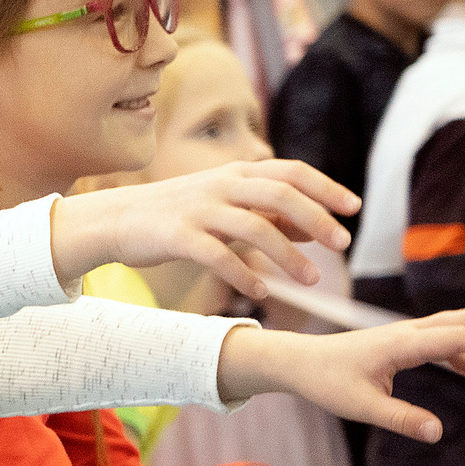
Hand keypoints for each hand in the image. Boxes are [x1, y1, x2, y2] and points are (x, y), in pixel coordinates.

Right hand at [49, 158, 353, 294]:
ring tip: (311, 281)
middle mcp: (221, 185)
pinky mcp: (177, 236)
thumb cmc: (174, 215)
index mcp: (235, 173)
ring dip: (289, 255)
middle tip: (343, 245)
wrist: (111, 220)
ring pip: (255, 227)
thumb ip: (267, 215)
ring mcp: (198, 209)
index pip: (292, 172)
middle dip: (317, 219)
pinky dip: (245, 275)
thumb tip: (316, 229)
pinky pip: (219, 256)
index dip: (327, 188)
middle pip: (281, 195)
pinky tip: (261, 293)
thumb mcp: (224, 206)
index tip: (354, 208)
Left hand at [212, 311, 464, 439]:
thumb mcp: (360, 407)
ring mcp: (409, 332)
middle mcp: (410, 331)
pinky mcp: (406, 339)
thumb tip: (437, 433)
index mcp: (404, 344)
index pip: (460, 338)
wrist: (298, 361)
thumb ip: (401, 419)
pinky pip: (446, 336)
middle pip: (464, 324)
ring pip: (457, 326)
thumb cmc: (325, 382)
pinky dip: (464, 347)